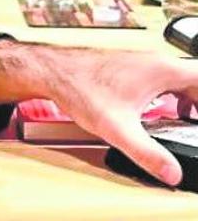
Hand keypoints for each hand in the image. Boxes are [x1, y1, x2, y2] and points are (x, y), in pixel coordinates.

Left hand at [0, 40, 197, 185]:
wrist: (52, 71)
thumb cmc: (79, 88)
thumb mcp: (117, 128)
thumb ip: (146, 153)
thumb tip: (172, 173)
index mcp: (161, 70)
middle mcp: (155, 62)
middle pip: (196, 80)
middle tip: (195, 128)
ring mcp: (143, 63)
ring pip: (182, 80)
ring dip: (193, 101)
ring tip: (191, 123)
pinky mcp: (132, 68)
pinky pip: (165, 80)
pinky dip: (176, 96)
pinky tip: (170, 113)